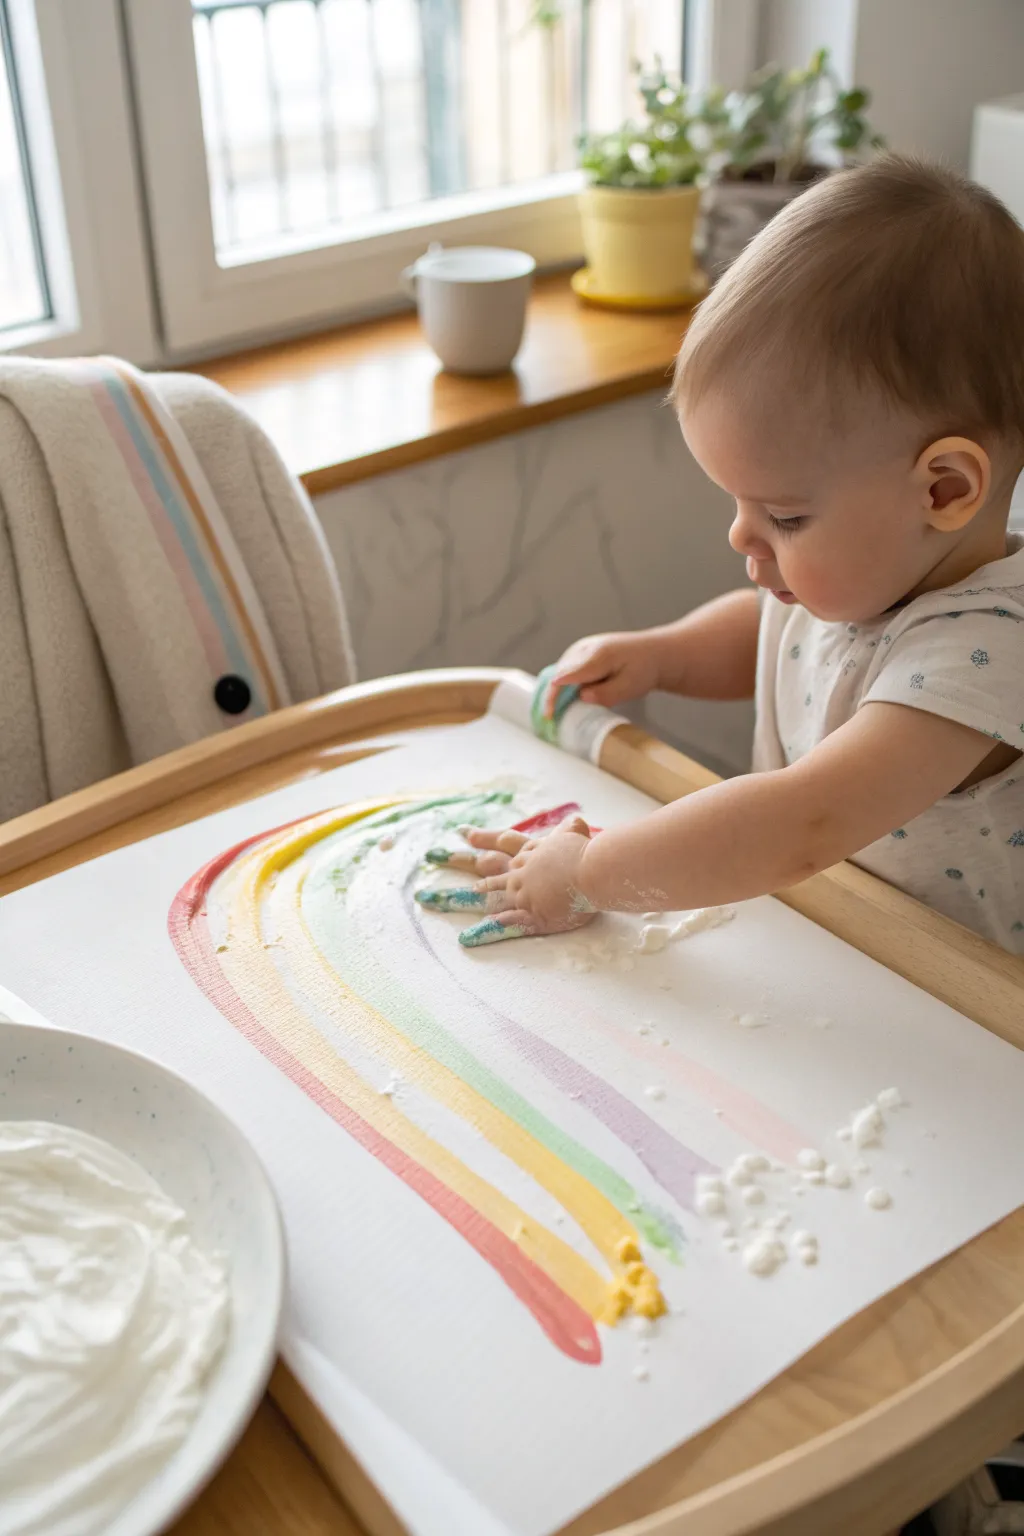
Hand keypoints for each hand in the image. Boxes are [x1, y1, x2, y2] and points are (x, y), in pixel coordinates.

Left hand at [415, 817, 596, 946]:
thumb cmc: (589, 853)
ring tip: (426, 899)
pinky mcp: (527, 915)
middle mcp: (519, 871)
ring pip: (480, 895)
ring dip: (452, 898)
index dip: (482, 837)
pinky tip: (465, 939)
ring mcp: (520, 894)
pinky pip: (501, 926)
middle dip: (455, 861)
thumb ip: (572, 831)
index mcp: (530, 852)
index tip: (461, 832)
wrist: (592, 871)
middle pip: (482, 865)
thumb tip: (576, 821)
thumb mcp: (578, 836)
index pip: (501, 842)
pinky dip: (483, 933)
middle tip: (430, 855)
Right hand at [543, 631, 663, 715]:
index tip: (549, 712)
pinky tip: (570, 698)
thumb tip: (582, 697)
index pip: (568, 675)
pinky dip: (564, 684)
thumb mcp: (629, 687)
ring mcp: (580, 648)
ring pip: (560, 671)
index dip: (555, 694)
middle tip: (552, 719)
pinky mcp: (578, 651)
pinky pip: (565, 669)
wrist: (652, 653)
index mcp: (599, 656)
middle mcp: (585, 648)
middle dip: (553, 697)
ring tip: (560, 710)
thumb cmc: (643, 670)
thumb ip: (606, 694)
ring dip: (558, 691)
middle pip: (559, 673)